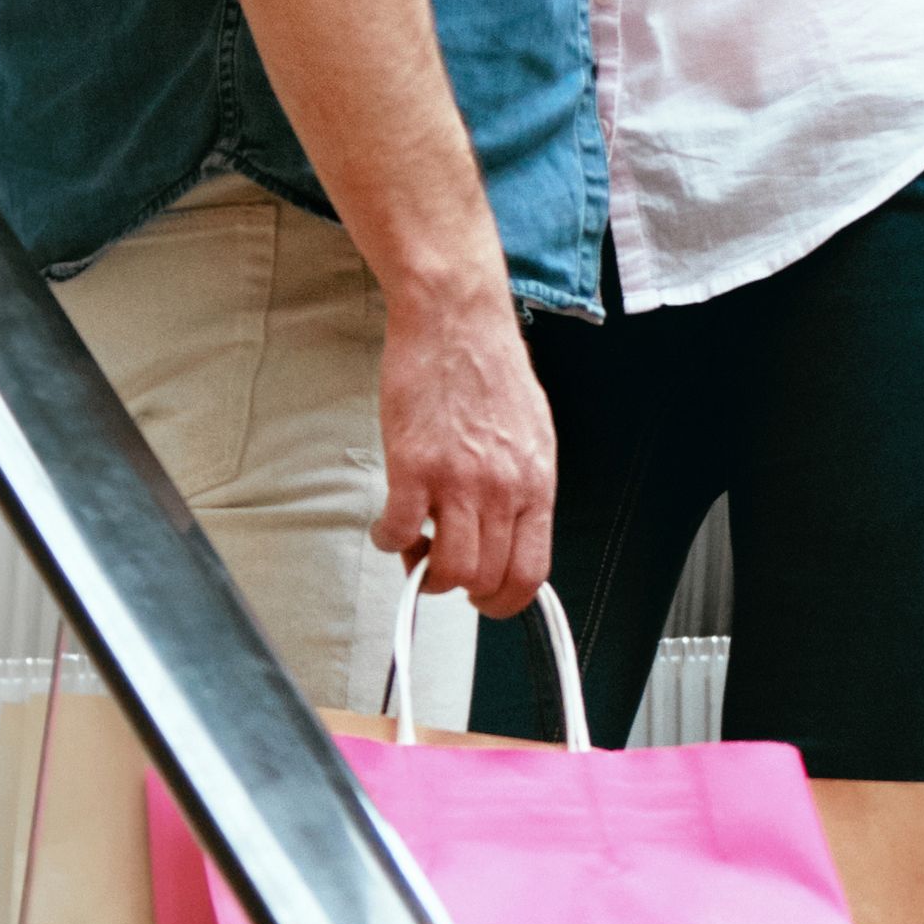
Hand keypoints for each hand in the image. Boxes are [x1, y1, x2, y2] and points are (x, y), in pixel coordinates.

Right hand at [375, 280, 557, 613]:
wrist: (457, 321)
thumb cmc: (490, 369)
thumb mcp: (531, 434)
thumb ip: (523, 486)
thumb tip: (512, 531)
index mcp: (536, 483)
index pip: (531, 571)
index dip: (506, 601)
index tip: (486, 600)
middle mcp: (503, 489)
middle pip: (486, 578)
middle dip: (462, 589)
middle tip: (443, 571)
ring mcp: (458, 480)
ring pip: (446, 568)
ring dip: (425, 571)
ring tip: (415, 548)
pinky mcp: (413, 466)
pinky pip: (397, 532)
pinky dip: (388, 541)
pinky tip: (388, 525)